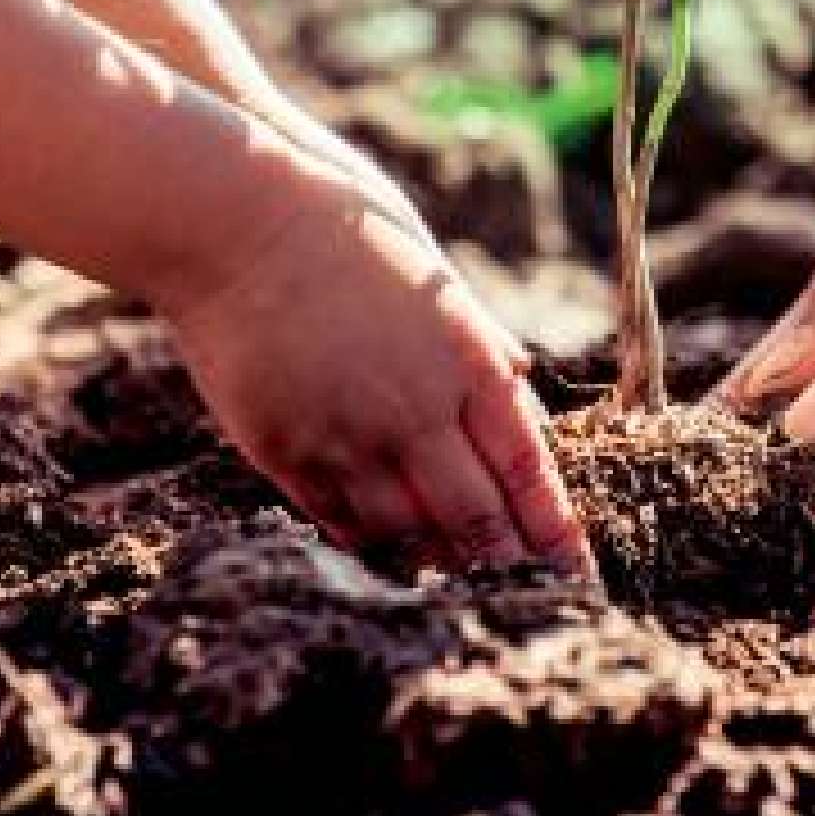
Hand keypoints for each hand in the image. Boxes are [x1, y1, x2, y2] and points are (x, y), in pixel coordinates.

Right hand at [160, 151, 592, 576]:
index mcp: (465, 360)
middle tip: (528, 594)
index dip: (553, 526)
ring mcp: (348, 435)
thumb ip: (478, 342)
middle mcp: (415, 408)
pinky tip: (387, 549)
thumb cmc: (346, 230)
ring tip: (461, 582)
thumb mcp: (434, 279)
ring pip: (409, 530)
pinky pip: (341, 518)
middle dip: (507, 563)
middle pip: (476, 516)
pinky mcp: (286, 448)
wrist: (238, 221)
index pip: (527, 466)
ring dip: (439, 558)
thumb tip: (521, 390)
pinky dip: (372, 539)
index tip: (576, 565)